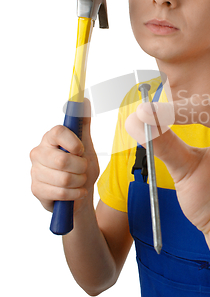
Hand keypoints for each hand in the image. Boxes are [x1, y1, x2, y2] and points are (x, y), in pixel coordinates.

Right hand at [30, 99, 98, 213]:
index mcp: (50, 139)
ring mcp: (35, 172)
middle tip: (82, 169)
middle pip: (62, 159)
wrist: (79, 195)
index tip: (81, 150)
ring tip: (79, 181)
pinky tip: (77, 192)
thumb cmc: (80, 168)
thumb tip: (84, 101)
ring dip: (79, 182)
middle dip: (80, 167)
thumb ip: (84, 124)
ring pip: (64, 178)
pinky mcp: (36, 190)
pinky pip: (62, 192)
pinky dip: (75, 193)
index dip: (73, 142)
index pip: (58, 132)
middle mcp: (39, 153)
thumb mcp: (86, 145)